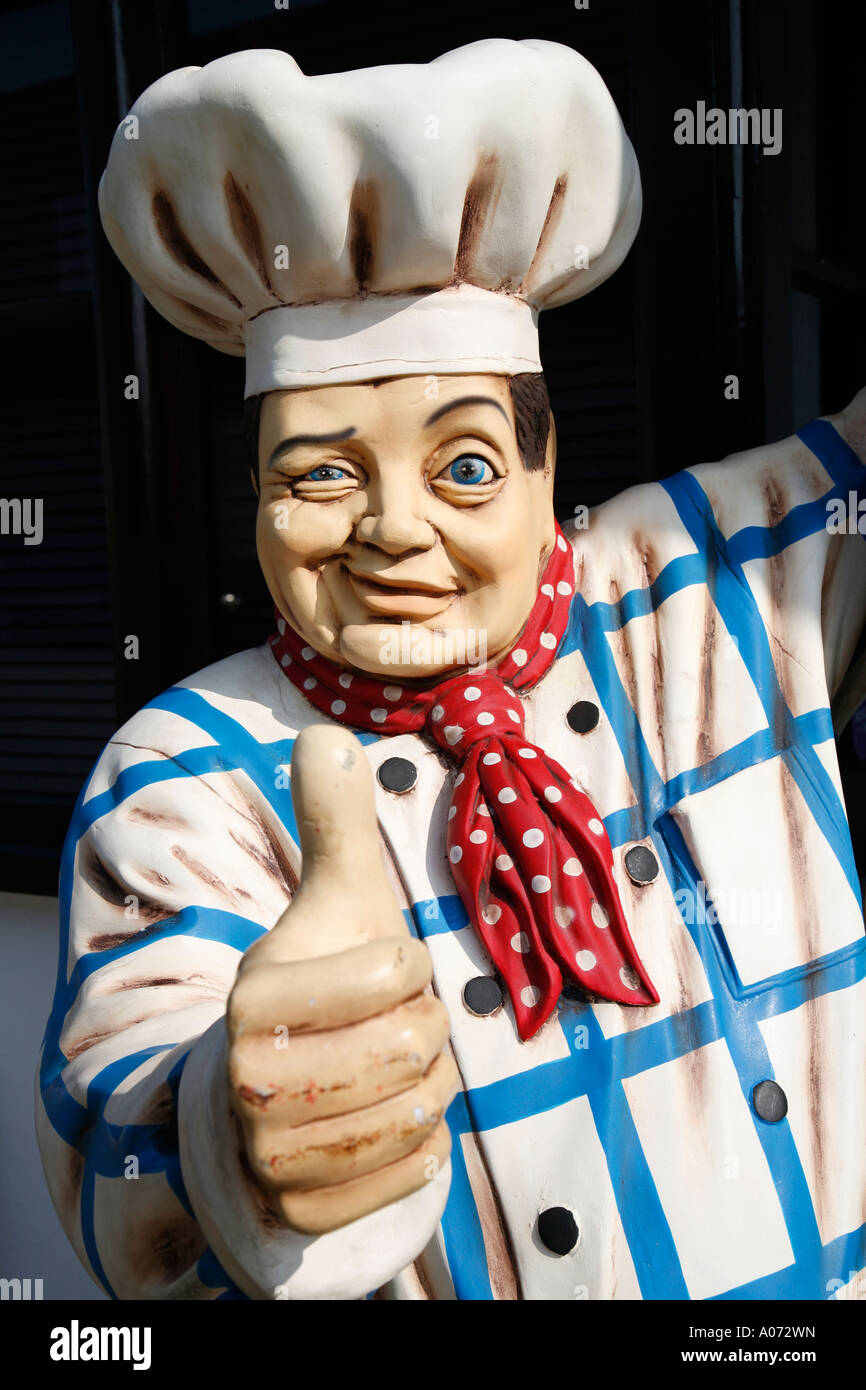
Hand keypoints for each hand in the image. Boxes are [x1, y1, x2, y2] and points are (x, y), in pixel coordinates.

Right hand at [226, 724, 457, 1234]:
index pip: (394, 971)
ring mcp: (270, 1153)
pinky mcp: (298, 1209)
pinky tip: (391, 1120)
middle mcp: (248, 1080)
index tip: (382, 969)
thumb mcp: (335, 896)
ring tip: (393, 1068)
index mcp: (252, 994)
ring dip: (425, 1088)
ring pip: (412, 1113)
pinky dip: (420, 1148)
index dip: (410, 964)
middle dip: (426, 1030)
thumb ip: (333, 821)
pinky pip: (408, 1177)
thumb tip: (327, 736)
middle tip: (395, 1023)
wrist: (277, 1085)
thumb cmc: (322, 981)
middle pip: (411, 1046)